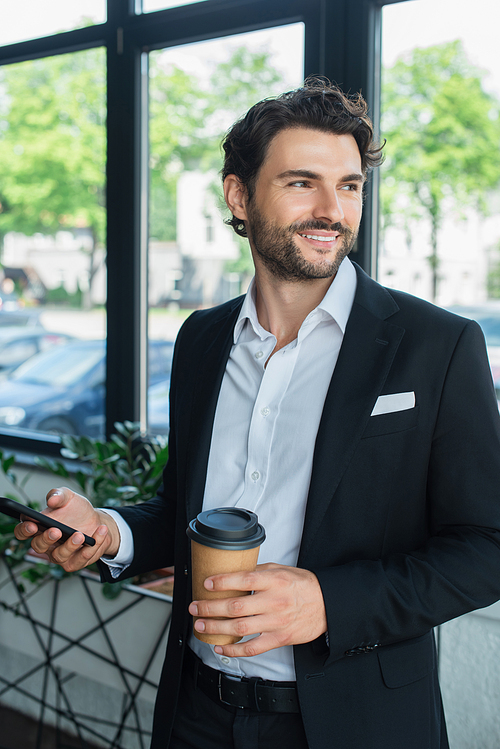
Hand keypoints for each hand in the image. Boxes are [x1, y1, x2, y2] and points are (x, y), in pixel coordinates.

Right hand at [13, 487, 119, 571]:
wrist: (96, 521)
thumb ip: (58, 495)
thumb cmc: (76, 511)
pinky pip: (81, 558)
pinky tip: (100, 531)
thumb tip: (51, 500)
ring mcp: (59, 555)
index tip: (32, 524)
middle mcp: (46, 544)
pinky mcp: (74, 562)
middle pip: (38, 546)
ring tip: (80, 535)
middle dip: (46, 539)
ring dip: (70, 546)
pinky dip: (92, 546)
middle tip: (56, 531)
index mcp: (39, 527)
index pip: (22, 532)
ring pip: (59, 556)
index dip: (24, 530)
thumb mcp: (69, 497)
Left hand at [188, 563, 326, 656]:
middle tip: (195, 607)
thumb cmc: (302, 585)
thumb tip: (233, 573)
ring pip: (240, 627)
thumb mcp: (281, 570)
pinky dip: (234, 650)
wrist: (325, 604)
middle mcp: (274, 601)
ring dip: (216, 628)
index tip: (207, 583)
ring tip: (200, 625)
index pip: (244, 579)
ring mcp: (276, 622)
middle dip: (210, 607)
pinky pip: (253, 648)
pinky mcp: (279, 638)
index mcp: (274, 581)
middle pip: (236, 606)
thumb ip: (258, 572)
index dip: (223, 581)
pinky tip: (221, 648)